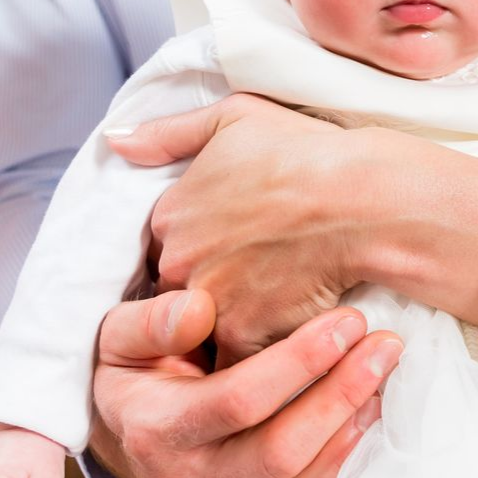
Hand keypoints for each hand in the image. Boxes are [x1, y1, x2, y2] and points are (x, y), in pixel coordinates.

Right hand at [90, 287, 402, 477]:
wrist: (127, 434)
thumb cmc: (138, 371)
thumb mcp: (122, 335)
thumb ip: (154, 321)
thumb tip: (199, 310)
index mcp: (155, 431)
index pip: (239, 401)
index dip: (300, 361)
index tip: (348, 321)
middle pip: (278, 453)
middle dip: (340, 394)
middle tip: (384, 346)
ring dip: (349, 442)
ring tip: (384, 388)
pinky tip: (367, 433)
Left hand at [109, 91, 477, 354]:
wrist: (362, 199)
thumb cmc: (306, 153)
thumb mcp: (234, 117)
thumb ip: (169, 133)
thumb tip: (115, 142)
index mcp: (170, 212)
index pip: (168, 246)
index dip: (201, 249)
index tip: (231, 249)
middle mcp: (178, 260)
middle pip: (180, 291)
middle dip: (209, 293)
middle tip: (254, 283)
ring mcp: (208, 302)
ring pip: (205, 330)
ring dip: (231, 326)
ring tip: (271, 314)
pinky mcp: (243, 336)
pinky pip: (239, 360)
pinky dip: (261, 353)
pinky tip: (287, 338)